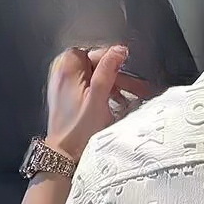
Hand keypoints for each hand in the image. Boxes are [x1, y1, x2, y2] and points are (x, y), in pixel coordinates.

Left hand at [45, 46, 154, 161]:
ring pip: (96, 77)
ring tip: (133, 100)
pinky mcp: (67, 96)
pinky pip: (90, 87)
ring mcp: (64, 83)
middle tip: (140, 89)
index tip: (134, 74)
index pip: (97, 54)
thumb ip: (108, 71)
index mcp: (67, 66)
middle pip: (98, 66)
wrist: (64, 153)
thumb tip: (119, 50)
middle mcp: (62, 71)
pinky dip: (105, 93)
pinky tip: (117, 105)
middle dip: (120, 77)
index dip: (117, 65)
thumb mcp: (98, 97)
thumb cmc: (80, 129)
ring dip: (115, 87)